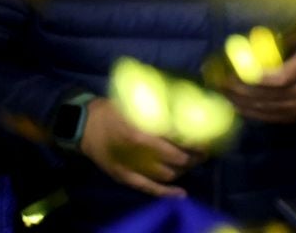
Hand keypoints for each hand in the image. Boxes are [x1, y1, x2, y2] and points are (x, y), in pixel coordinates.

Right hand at [78, 97, 201, 198]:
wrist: (85, 125)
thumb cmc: (114, 110)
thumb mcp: (137, 102)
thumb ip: (160, 106)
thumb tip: (189, 103)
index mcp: (144, 130)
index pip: (179, 140)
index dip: (197, 142)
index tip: (210, 138)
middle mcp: (139, 151)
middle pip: (177, 160)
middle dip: (195, 158)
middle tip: (206, 152)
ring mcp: (131, 167)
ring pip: (166, 175)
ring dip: (184, 171)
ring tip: (195, 164)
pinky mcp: (124, 177)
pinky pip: (148, 188)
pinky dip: (166, 192)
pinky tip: (181, 194)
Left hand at [218, 14, 295, 123]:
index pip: (281, 78)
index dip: (258, 77)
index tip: (238, 70)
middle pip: (265, 94)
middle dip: (239, 87)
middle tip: (219, 78)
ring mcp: (294, 108)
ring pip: (259, 107)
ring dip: (236, 99)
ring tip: (219, 87)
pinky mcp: (286, 119)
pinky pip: (261, 116)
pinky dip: (243, 109)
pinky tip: (230, 100)